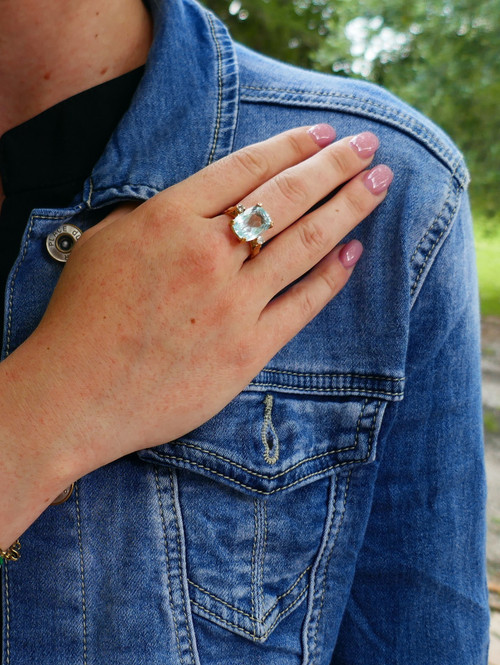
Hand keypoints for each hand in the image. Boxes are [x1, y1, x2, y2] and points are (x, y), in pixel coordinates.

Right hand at [0, 125, 391, 541]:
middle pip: (286, 197)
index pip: (246, 168)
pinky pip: (301, 305)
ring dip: (348, 209)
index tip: (323, 134)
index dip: (291, 145)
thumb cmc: (83, 318)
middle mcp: (208, 255)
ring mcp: (233, 305)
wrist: (78, 396)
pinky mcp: (248, 350)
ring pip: (305, 245)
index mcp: (169, 220)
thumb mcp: (105, 242)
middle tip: (369, 144)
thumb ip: (156, 214)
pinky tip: (353, 253)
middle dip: (335, 166)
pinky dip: (331, 277)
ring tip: (380, 185)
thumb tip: (205, 205)